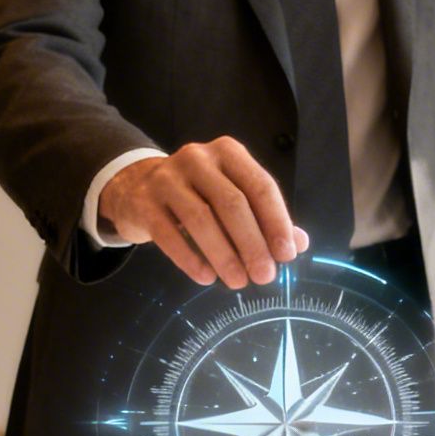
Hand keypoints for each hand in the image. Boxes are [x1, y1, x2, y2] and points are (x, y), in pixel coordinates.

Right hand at [98, 137, 309, 287]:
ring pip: (201, 220)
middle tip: (265, 276)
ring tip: (238, 282)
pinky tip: (206, 277)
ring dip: (224, 255)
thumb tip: (298, 243)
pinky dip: (190, 259)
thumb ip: (265, 216)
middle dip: (253, 244)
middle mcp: (197, 159)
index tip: (287, 254)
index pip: (260, 186)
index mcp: (228, 153)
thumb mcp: (232, 195)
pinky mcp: (144, 203)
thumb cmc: (196, 193)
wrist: (136, 187)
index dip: (277, 221)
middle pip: (232, 204)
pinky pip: (169, 235)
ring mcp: (166, 178)